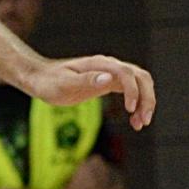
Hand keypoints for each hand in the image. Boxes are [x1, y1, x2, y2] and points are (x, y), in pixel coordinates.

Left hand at [26, 54, 154, 127]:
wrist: (40, 79)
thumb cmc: (49, 82)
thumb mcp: (64, 84)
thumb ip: (86, 81)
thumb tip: (108, 79)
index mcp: (100, 64)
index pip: (127, 74)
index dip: (133, 91)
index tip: (130, 110)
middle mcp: (109, 66)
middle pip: (141, 78)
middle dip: (147, 98)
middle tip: (144, 121)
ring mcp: (111, 74)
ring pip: (140, 85)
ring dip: (145, 103)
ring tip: (140, 124)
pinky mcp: (109, 83)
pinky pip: (131, 92)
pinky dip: (137, 105)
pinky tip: (134, 121)